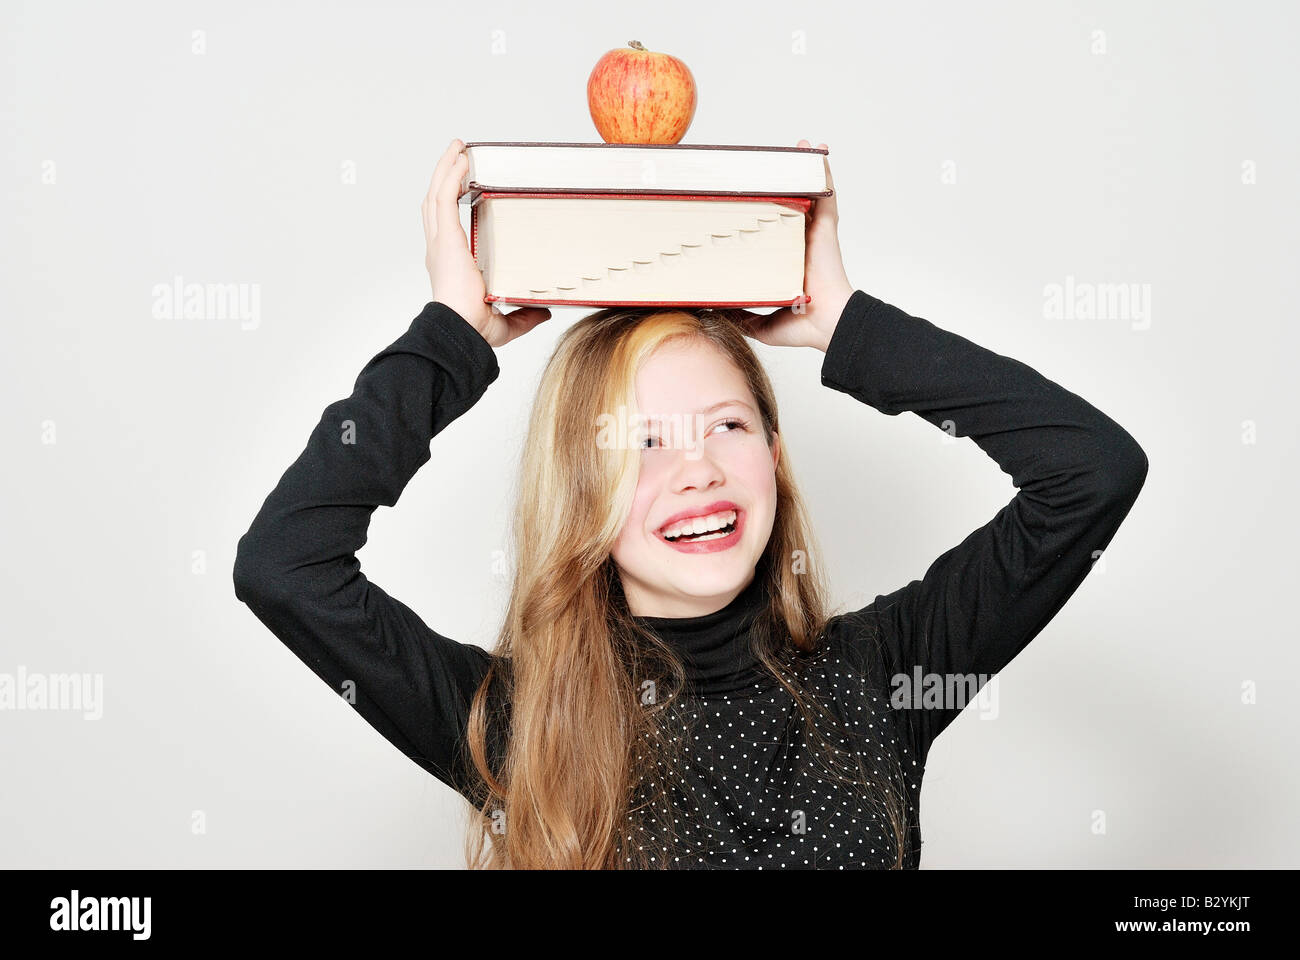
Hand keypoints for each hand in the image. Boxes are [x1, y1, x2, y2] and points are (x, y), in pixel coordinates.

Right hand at [422, 138, 552, 347]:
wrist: (460, 330)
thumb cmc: (471, 329)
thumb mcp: (505, 322)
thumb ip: (524, 315)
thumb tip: (545, 311)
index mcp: (449, 264)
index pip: (445, 226)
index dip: (451, 204)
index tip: (465, 189)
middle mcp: (440, 249)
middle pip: (435, 203)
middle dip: (444, 177)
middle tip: (458, 158)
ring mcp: (440, 241)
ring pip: (436, 194)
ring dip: (446, 168)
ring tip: (458, 148)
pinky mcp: (445, 236)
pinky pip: (444, 196)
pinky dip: (450, 174)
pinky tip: (461, 158)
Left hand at [734, 140, 854, 351]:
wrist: (829, 325)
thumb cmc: (803, 326)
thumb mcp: (759, 322)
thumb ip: (737, 314)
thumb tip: (709, 310)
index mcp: (784, 260)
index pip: (771, 230)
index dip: (762, 212)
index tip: (747, 197)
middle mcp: (799, 243)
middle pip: (790, 205)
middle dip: (782, 184)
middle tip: (766, 165)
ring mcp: (813, 234)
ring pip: (808, 194)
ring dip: (802, 170)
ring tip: (793, 147)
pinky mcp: (825, 229)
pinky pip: (826, 195)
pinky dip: (822, 173)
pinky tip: (815, 152)